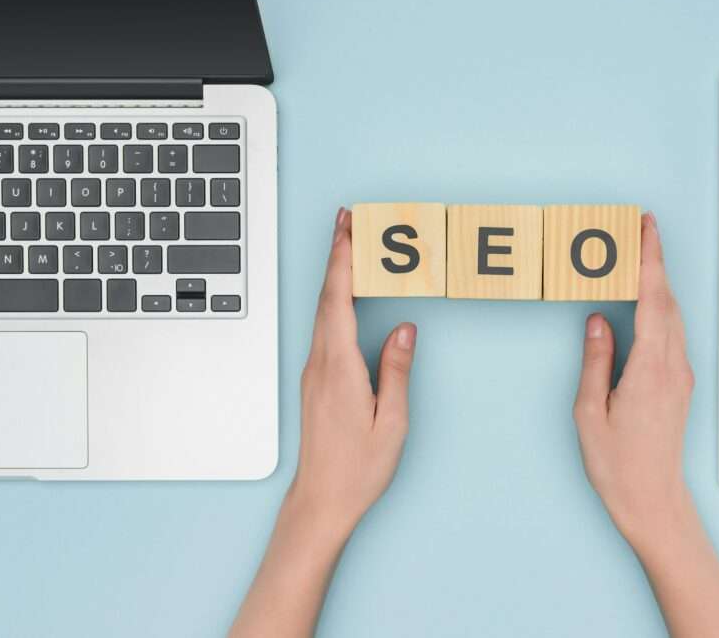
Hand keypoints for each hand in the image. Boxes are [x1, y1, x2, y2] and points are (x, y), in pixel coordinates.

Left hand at [231, 207, 416, 637]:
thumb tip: (405, 328)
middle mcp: (320, 363)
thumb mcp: (392, 421)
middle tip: (348, 220)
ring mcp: (314, 371)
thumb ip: (397, 371)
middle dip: (336, 254)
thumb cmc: (358, 467)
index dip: (343, 259)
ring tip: (348, 246)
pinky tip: (345, 294)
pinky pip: (325, 327)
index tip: (349, 228)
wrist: (320, 499)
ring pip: (323, 310)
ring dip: (335, 274)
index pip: (338, 300)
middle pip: (326, 296)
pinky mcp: (316, 379)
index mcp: (339, 368)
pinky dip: (335, 299)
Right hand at [573, 212, 718, 636]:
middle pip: (668, 301)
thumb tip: (597, 319)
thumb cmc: (618, 464)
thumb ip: (595, 360)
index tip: (646, 229)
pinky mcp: (680, 384)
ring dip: (659, 283)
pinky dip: (660, 308)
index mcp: (650, 370)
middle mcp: (673, 367)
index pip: (653, 300)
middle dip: (656, 262)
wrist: (654, 500)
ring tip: (639, 260)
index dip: (650, 260)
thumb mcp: (590, 411)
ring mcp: (681, 376)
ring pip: (673, 316)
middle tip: (639, 231)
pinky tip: (645, 303)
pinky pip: (672, 333)